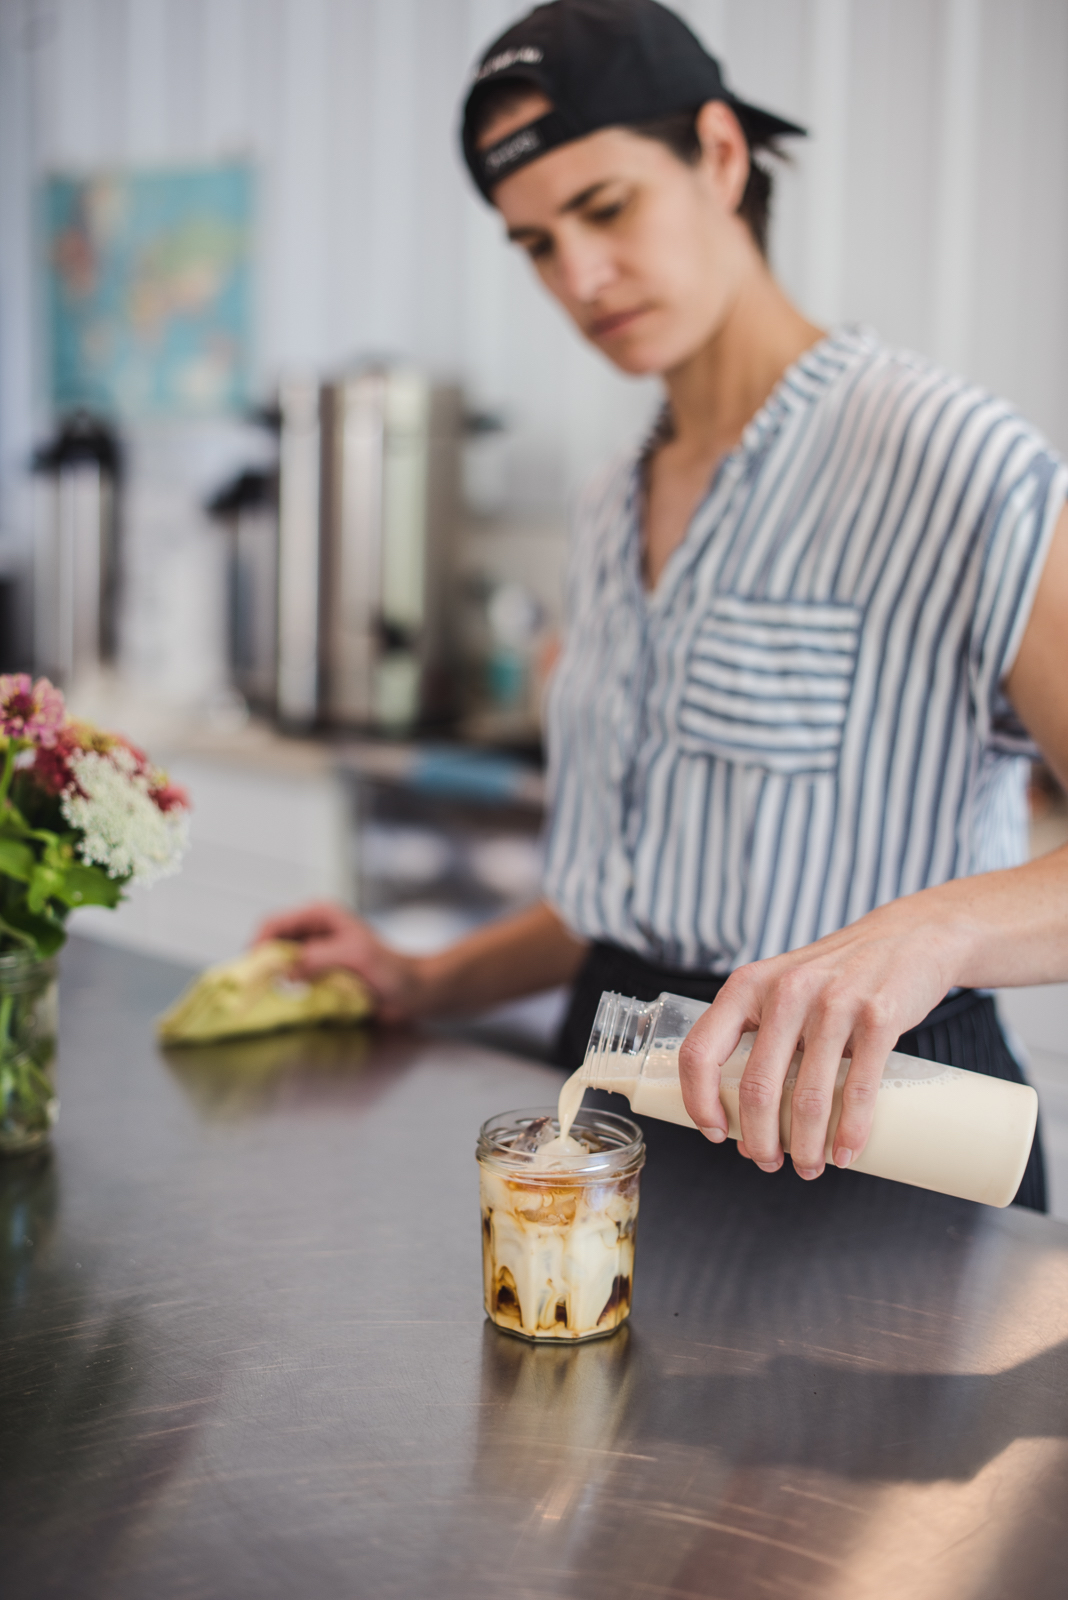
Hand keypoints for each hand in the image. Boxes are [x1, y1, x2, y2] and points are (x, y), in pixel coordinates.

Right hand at [253, 902, 422, 1022]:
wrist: (411, 991)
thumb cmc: (391, 968)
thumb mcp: (354, 956)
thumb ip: (318, 958)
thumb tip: (286, 971)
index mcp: (318, 915)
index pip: (273, 924)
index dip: (257, 946)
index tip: (251, 970)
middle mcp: (311, 932)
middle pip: (270, 946)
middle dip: (262, 967)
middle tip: (255, 990)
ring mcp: (313, 955)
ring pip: (278, 967)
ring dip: (274, 983)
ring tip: (271, 999)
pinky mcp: (316, 975)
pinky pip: (291, 983)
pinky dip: (287, 994)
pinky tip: (289, 1005)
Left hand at [676, 895, 960, 1179]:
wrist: (908, 937)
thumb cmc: (836, 974)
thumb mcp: (783, 986)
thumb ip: (761, 1035)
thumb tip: (745, 1117)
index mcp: (748, 986)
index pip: (700, 1051)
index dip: (698, 1101)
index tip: (715, 1132)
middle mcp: (786, 991)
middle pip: (756, 1087)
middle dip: (759, 1140)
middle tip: (768, 1163)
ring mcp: (834, 1003)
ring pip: (807, 1097)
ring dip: (806, 1147)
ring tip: (808, 1167)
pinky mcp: (879, 1016)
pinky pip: (859, 1088)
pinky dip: (851, 1132)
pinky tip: (845, 1153)